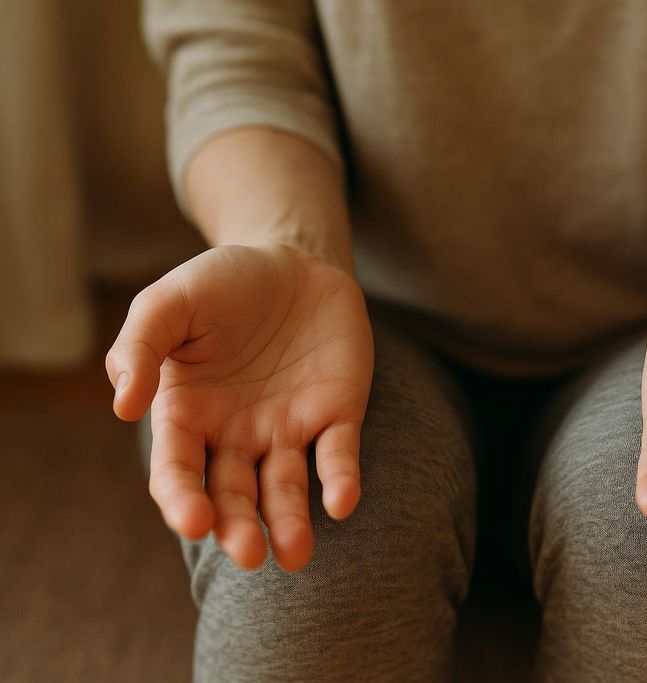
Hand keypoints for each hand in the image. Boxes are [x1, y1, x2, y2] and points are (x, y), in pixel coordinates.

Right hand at [106, 245, 372, 571]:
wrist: (293, 260)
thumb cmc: (222, 284)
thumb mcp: (169, 302)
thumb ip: (140, 347)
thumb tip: (124, 407)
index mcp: (187, 415)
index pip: (178, 470)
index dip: (182, 499)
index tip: (192, 521)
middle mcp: (236, 434)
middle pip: (232, 493)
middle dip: (237, 526)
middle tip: (247, 554)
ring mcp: (288, 428)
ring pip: (285, 488)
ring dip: (289, 522)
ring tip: (294, 553)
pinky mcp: (337, 413)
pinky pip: (338, 454)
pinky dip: (340, 480)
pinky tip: (342, 503)